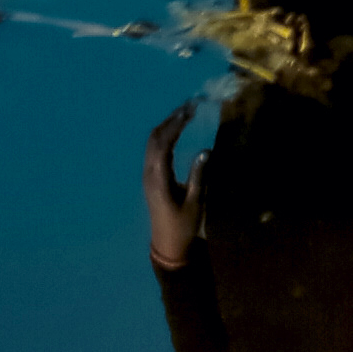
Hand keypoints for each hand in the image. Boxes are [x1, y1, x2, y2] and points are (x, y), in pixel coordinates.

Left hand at [142, 100, 209, 272]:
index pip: (163, 144)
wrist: (167, 245)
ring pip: (152, 142)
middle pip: (154, 138)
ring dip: (167, 125)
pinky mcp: (151, 177)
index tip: (190, 111)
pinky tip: (177, 130)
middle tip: (189, 106)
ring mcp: (148, 175)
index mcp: (159, 179)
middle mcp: (149, 173)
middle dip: (171, 119)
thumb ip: (199, 176)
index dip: (175, 125)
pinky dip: (165, 135)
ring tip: (185, 113)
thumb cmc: (183, 226)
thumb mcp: (195, 203)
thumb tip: (205, 150)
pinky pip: (154, 149)